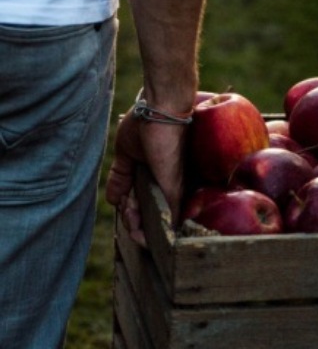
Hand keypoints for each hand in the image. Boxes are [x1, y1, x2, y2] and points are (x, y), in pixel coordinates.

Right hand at [105, 110, 187, 244]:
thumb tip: (113, 201)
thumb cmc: (145, 124)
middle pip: (149, 213)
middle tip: (135, 232)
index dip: (131, 215)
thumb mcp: (126, 153)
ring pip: (157, 218)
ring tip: (139, 237)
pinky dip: (160, 229)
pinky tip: (150, 240)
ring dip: (143, 230)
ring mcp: (171, 186)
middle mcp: (166, 183)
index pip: (141, 204)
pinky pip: (169, 214)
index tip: (126, 217)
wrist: (161, 108)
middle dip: (137, 226)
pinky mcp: (173, 186)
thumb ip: (120, 178)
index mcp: (154, 176)